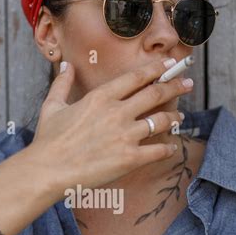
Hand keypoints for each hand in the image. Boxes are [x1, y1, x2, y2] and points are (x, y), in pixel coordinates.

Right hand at [30, 58, 193, 197]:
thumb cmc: (48, 140)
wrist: (48, 170)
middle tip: (187, 82)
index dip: (155, 69)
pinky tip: (171, 147)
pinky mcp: (130, 158)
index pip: (135, 78)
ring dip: (174, 117)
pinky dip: (167, 148)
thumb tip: (67, 66)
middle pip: (155, 94)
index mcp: (100, 97)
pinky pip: (158, 150)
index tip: (168, 64)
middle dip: (175, 86)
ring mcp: (125, 135)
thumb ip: (62, 84)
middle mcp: (117, 112)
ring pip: (161, 121)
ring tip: (180, 116)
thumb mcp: (52, 106)